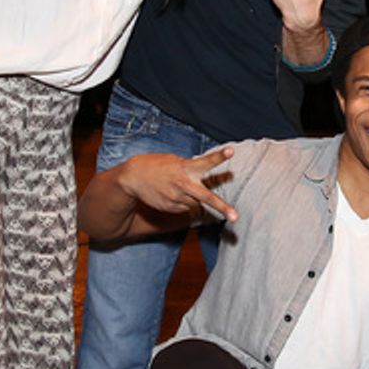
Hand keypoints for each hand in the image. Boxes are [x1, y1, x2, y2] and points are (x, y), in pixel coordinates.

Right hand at [117, 148, 238, 221]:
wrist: (133, 178)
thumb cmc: (155, 165)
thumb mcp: (174, 161)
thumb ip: (189, 168)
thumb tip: (199, 177)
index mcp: (185, 168)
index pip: (206, 162)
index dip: (219, 156)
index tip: (231, 151)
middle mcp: (184, 185)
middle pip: (207, 198)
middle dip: (222, 208)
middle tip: (235, 217)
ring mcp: (177, 198)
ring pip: (194, 202)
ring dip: (192, 196)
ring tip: (175, 186)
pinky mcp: (171, 208)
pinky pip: (184, 207)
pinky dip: (181, 201)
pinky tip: (170, 193)